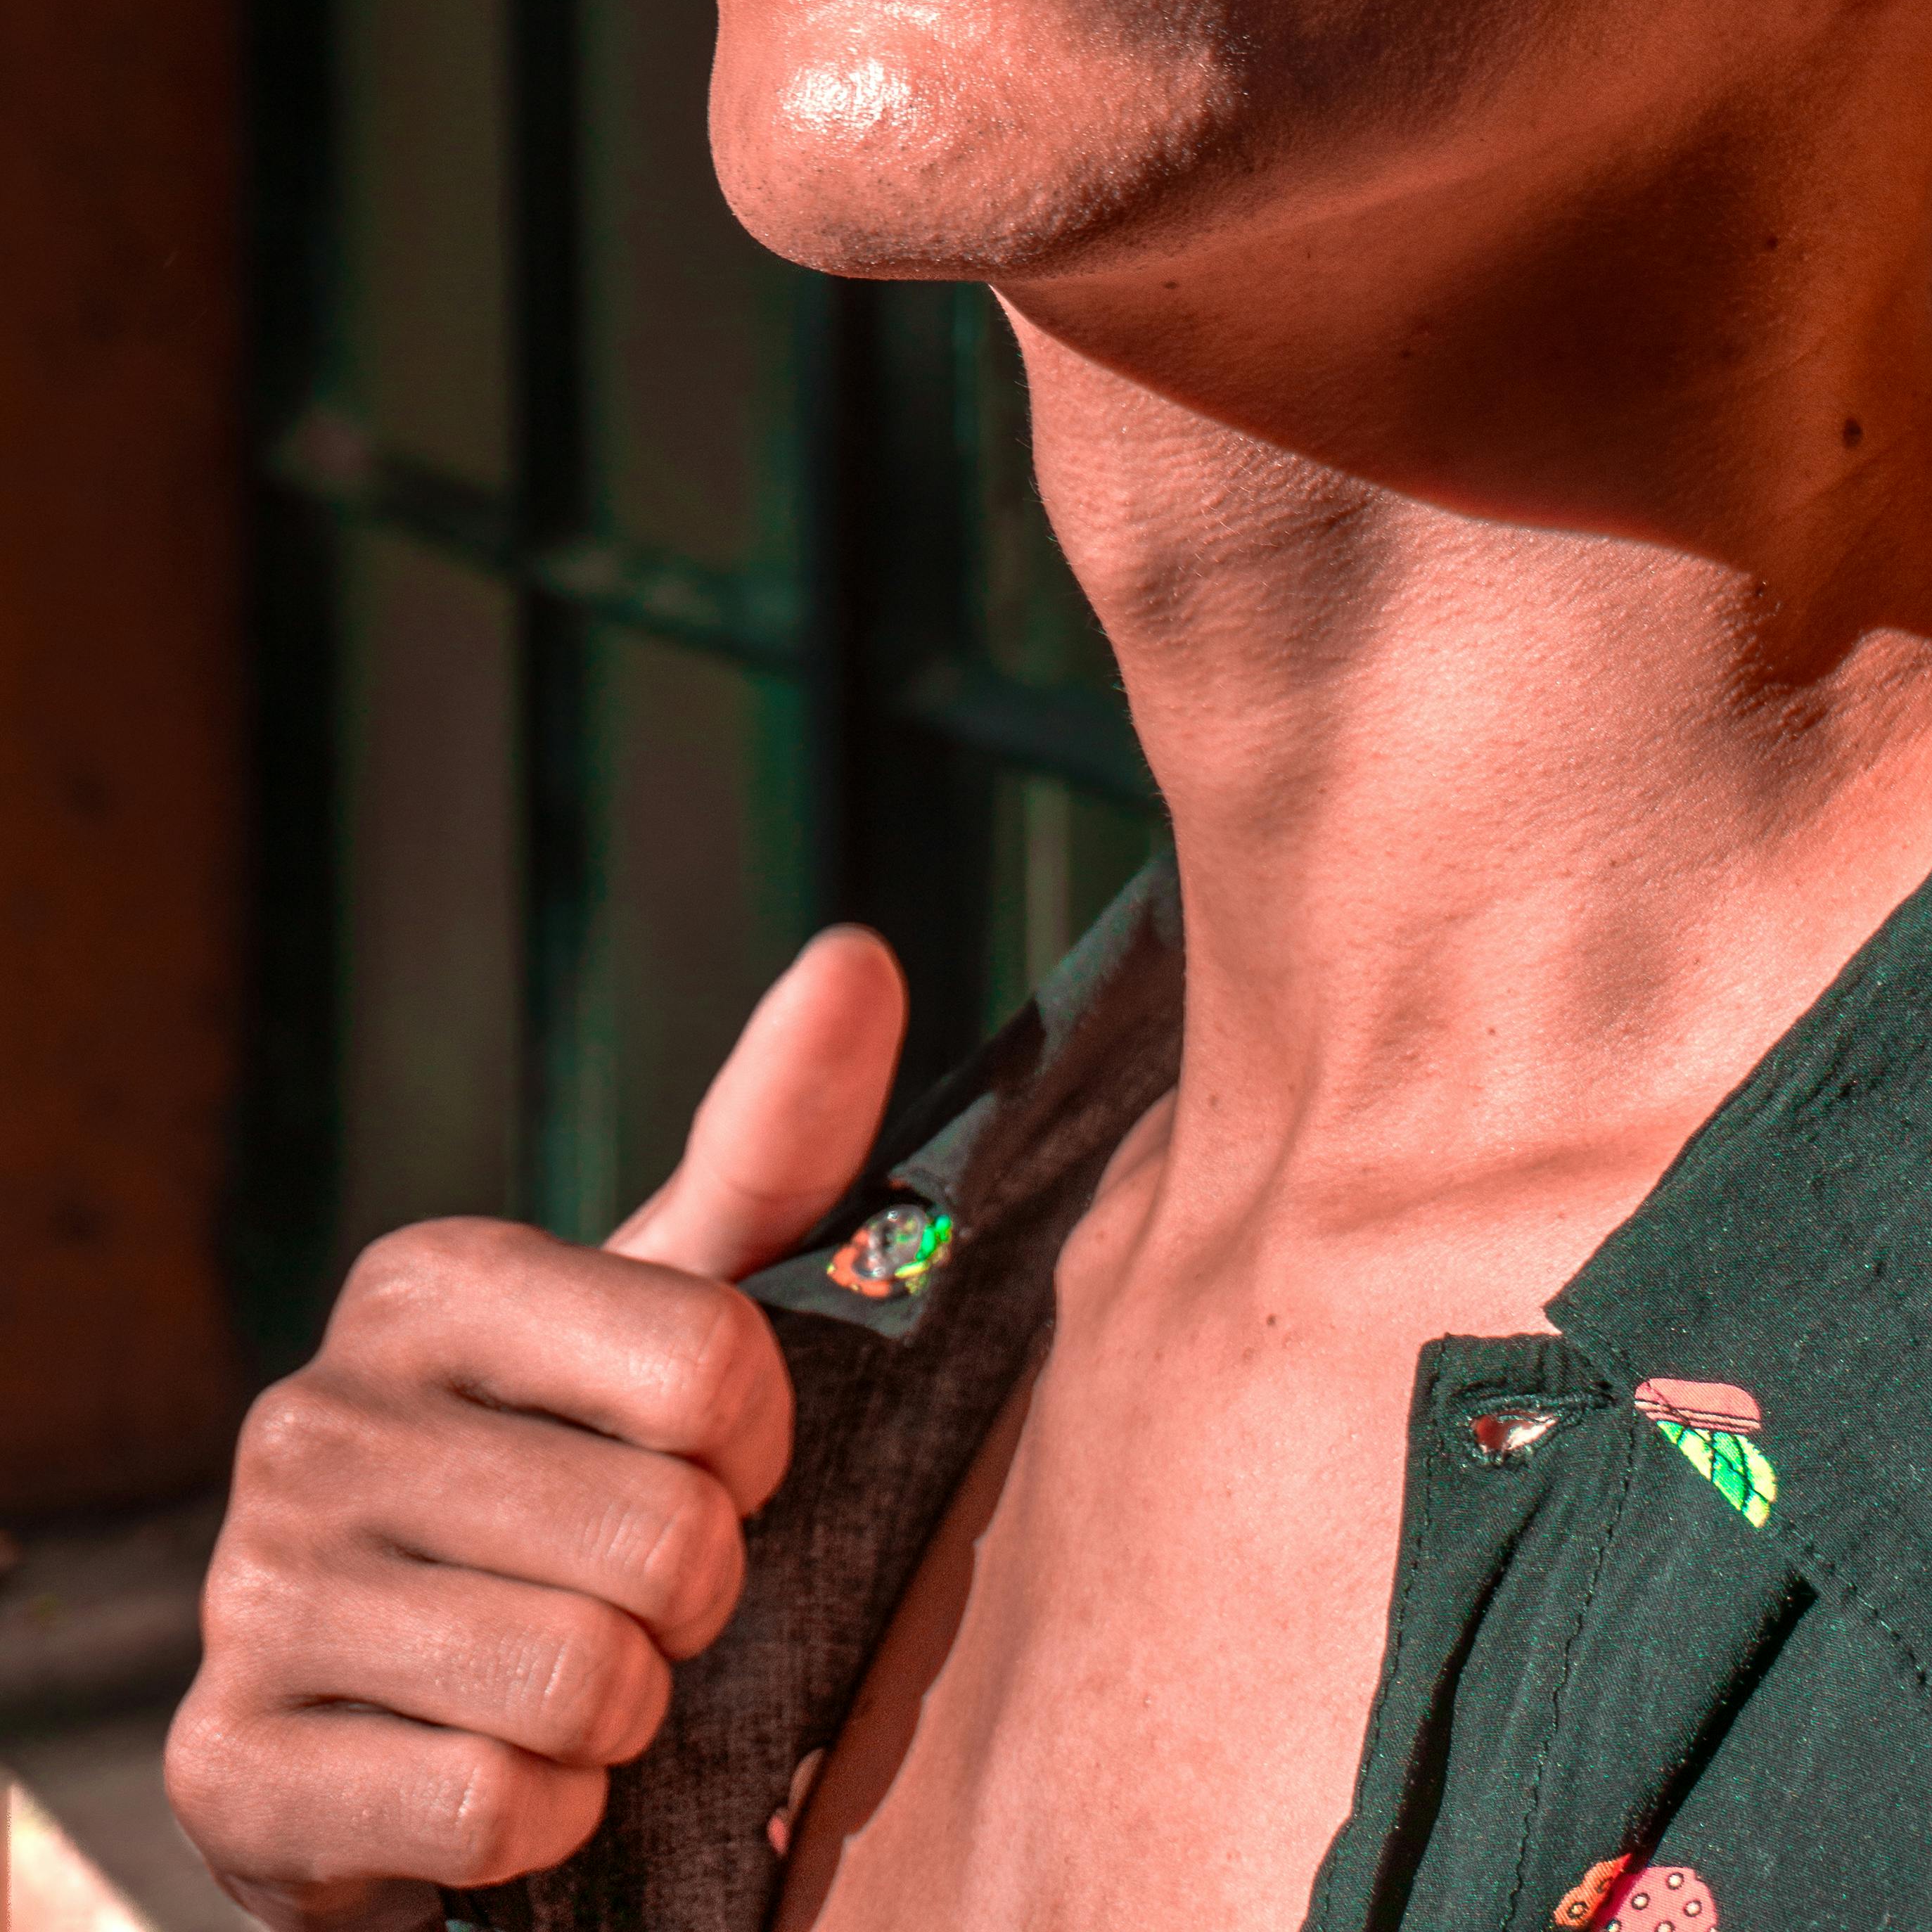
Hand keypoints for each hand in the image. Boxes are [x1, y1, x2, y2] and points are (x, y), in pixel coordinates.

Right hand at [167, 928, 904, 1931]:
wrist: (405, 1703)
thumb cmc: (580, 1467)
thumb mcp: (680, 1300)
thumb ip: (780, 1137)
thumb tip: (857, 954)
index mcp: (425, 1278)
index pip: (716, 1364)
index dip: (761, 1451)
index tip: (718, 1466)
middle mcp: (308, 1414)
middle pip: (663, 1541)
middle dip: (694, 1600)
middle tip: (639, 1595)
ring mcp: (248, 1592)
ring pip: (580, 1685)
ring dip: (620, 1721)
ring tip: (570, 1685)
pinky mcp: (227, 1767)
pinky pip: (487, 1812)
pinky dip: (535, 1824)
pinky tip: (489, 1772)